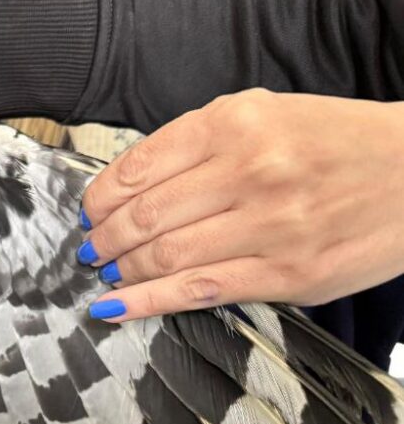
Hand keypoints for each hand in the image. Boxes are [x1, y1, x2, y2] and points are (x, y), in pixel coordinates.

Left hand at [78, 90, 403, 321]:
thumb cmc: (335, 142)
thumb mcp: (266, 115)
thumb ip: (200, 144)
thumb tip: (130, 187)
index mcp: (236, 123)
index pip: (138, 167)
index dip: (100, 199)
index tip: (89, 214)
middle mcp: (249, 169)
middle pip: (144, 216)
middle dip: (104, 239)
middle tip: (91, 250)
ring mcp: (269, 224)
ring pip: (165, 255)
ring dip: (121, 270)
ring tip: (105, 274)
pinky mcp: (287, 272)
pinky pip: (199, 291)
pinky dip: (146, 302)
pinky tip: (115, 308)